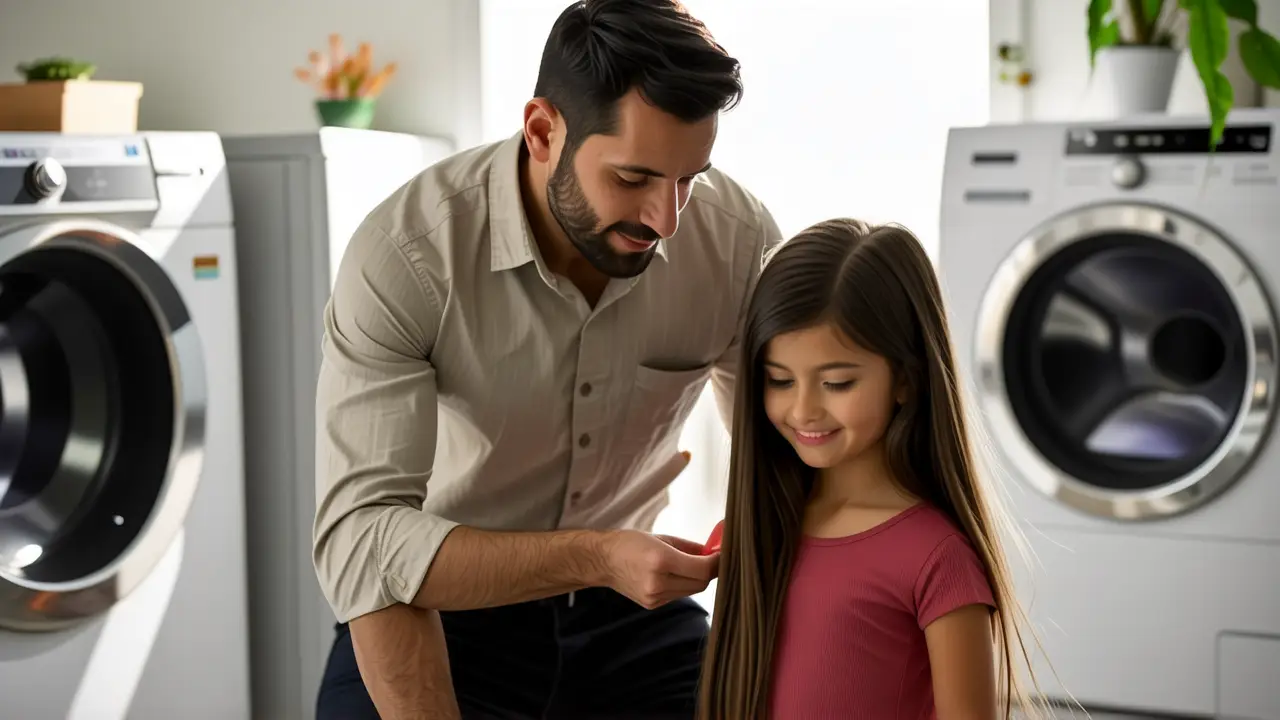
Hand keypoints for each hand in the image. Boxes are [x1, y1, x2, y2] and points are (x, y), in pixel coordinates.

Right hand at [600, 529, 719, 608]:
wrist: (603, 562)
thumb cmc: (631, 543)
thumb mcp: (663, 538)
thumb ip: (691, 548)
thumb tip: (715, 552)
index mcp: (660, 561)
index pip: (703, 569)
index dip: (718, 562)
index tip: (724, 552)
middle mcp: (657, 583)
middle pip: (701, 583)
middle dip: (711, 570)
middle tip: (714, 557)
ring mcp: (654, 597)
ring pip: (692, 590)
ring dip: (698, 578)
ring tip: (693, 563)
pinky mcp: (653, 605)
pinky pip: (679, 595)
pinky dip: (684, 584)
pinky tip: (676, 574)